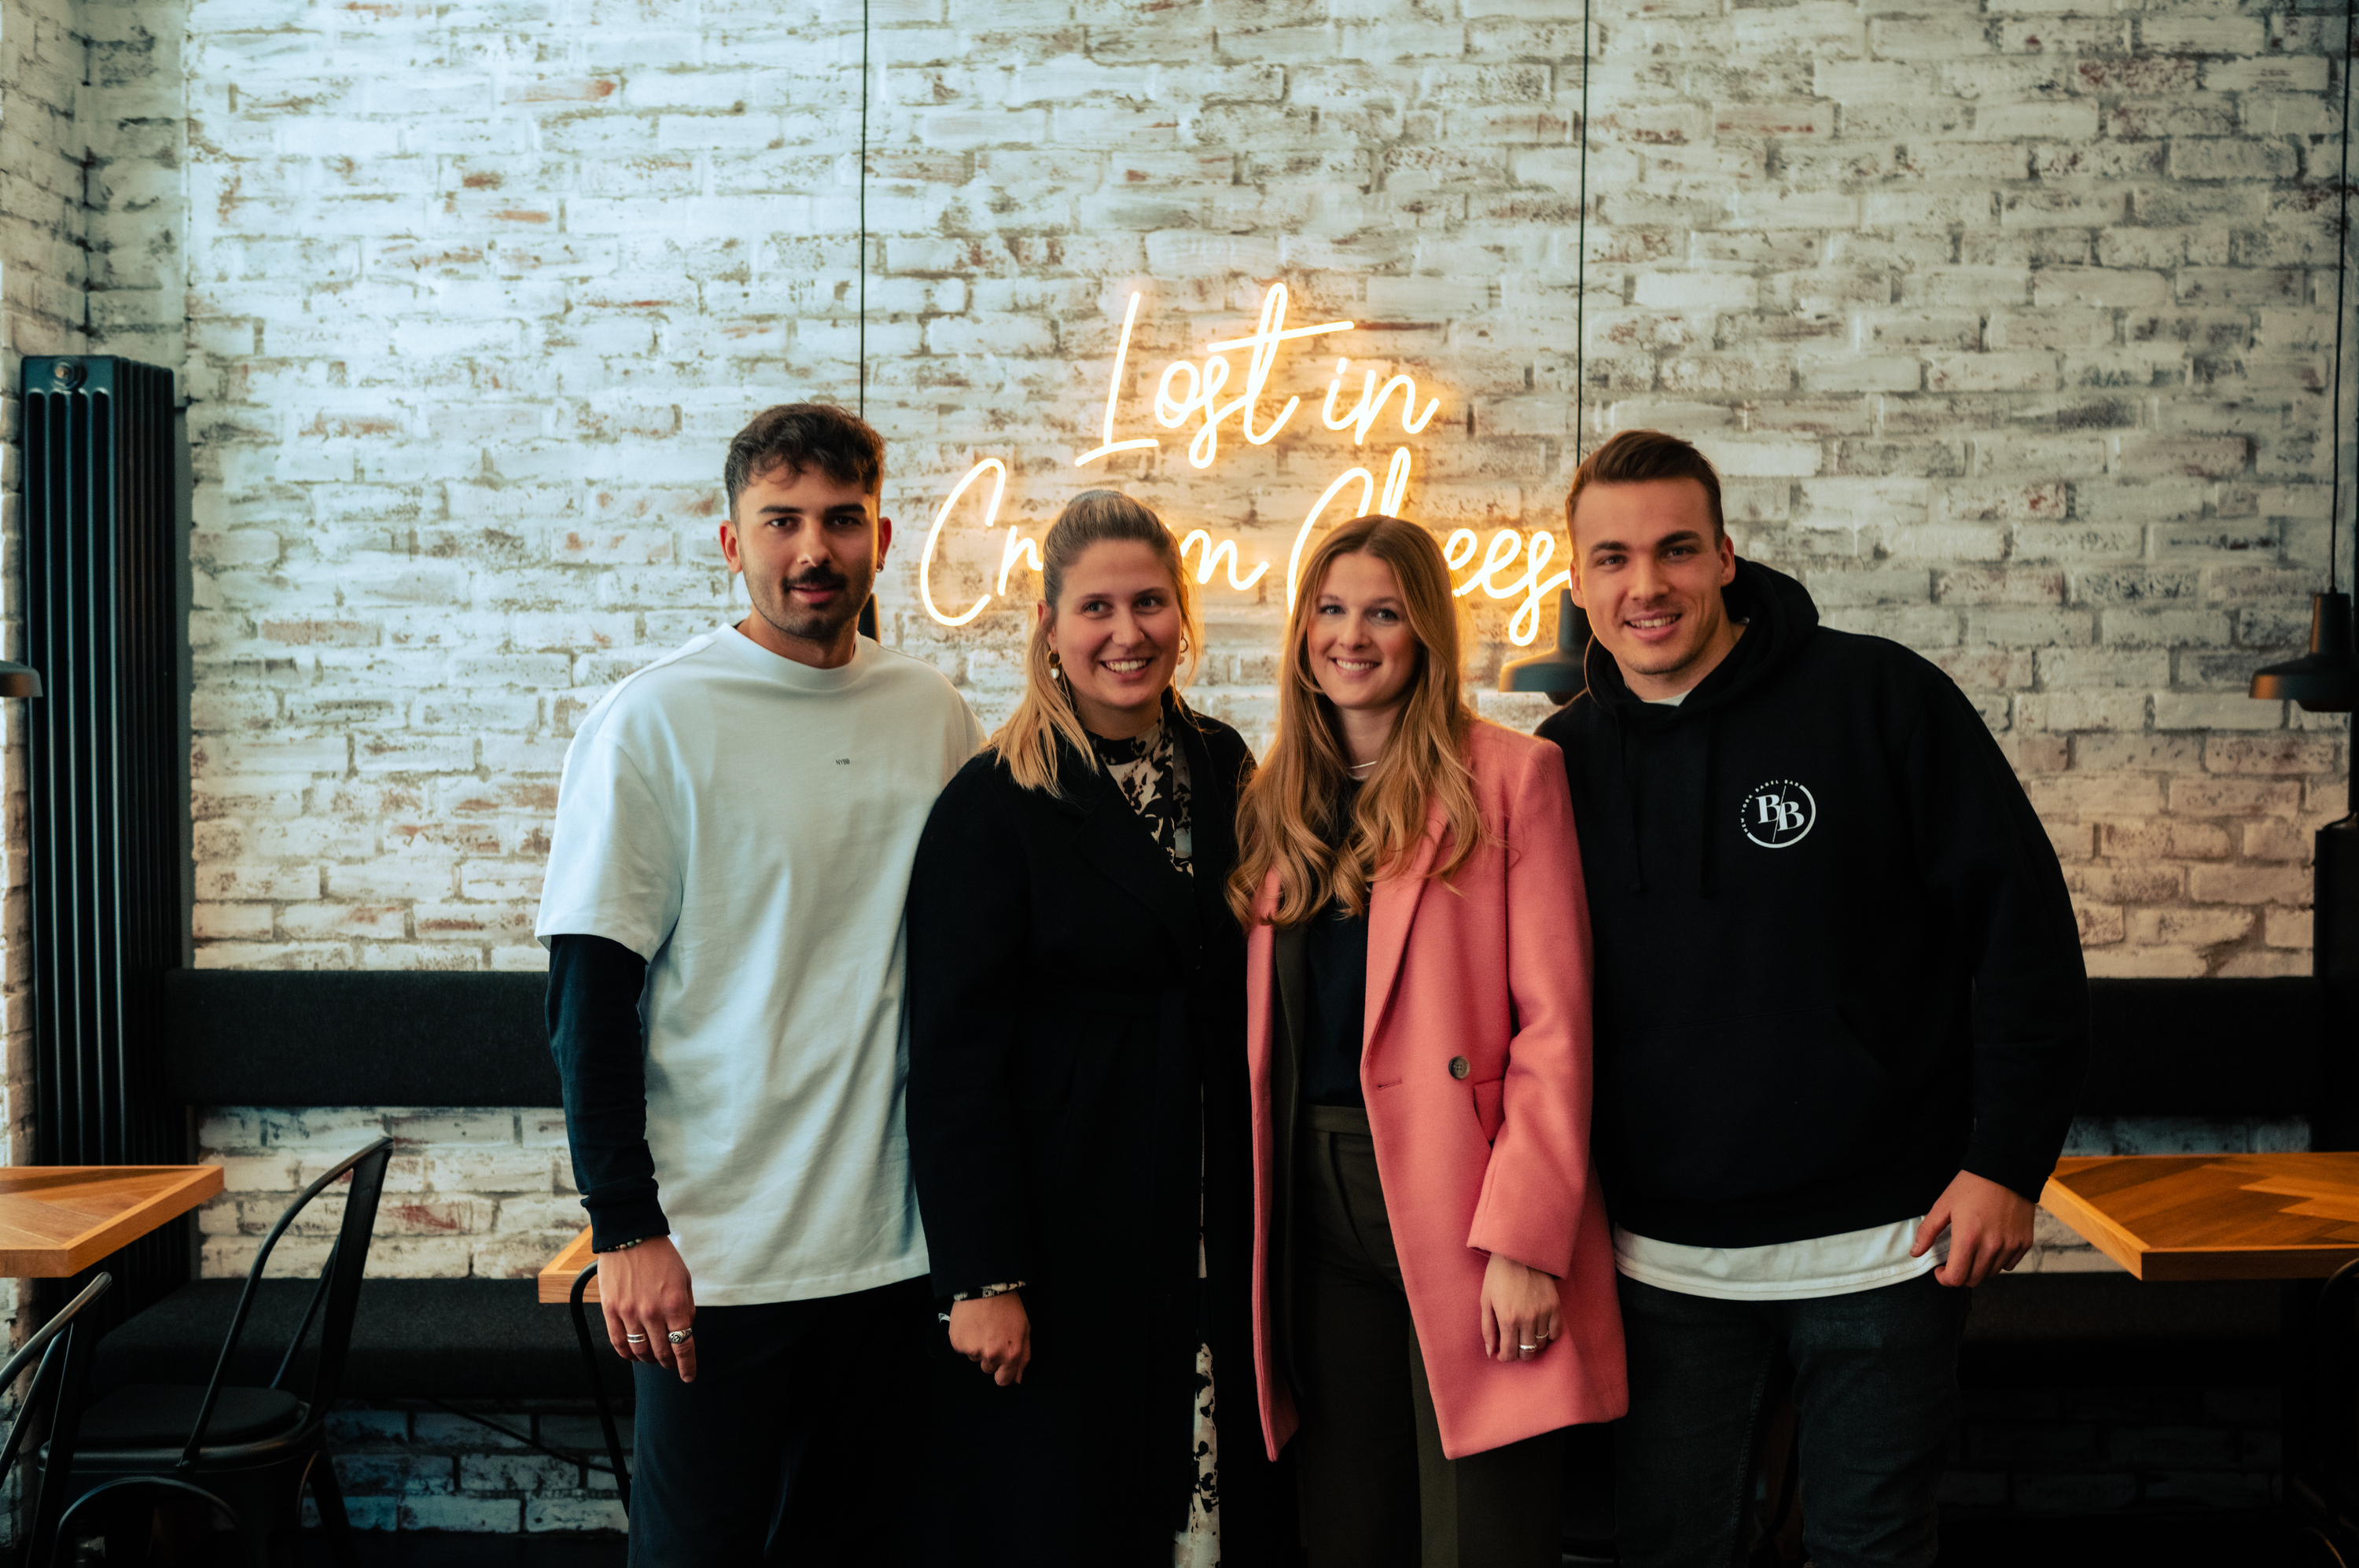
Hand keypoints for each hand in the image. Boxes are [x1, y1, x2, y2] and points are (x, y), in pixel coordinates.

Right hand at [597, 1238, 696, 1382]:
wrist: (631, 1236)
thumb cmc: (661, 1256)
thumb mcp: (684, 1279)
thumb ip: (687, 1307)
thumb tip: (685, 1330)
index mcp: (675, 1304)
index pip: (683, 1346)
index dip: (687, 1365)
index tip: (688, 1376)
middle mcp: (652, 1312)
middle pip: (662, 1352)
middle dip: (669, 1364)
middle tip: (671, 1365)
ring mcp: (629, 1313)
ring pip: (640, 1351)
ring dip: (649, 1360)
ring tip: (653, 1359)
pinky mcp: (611, 1310)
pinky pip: (618, 1342)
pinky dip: (627, 1354)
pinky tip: (633, 1355)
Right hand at [948, 1292, 1031, 1385]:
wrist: (986, 1286)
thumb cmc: (1008, 1306)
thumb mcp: (1024, 1330)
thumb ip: (1023, 1358)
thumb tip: (1017, 1379)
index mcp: (1010, 1355)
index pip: (1003, 1380)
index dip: (1002, 1372)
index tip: (1000, 1363)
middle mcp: (992, 1356)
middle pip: (988, 1369)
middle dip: (990, 1356)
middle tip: (992, 1335)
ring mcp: (973, 1350)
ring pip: (974, 1357)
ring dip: (977, 1346)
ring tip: (982, 1326)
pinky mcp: (958, 1343)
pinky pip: (962, 1348)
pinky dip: (965, 1339)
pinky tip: (971, 1324)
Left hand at [1479, 1252, 1560, 1363]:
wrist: (1519, 1253)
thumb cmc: (1498, 1276)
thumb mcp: (1486, 1301)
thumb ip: (1488, 1329)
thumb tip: (1491, 1352)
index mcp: (1508, 1319)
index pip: (1510, 1353)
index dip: (1504, 1357)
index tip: (1502, 1353)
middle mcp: (1528, 1319)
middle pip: (1527, 1353)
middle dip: (1518, 1354)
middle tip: (1513, 1345)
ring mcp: (1543, 1313)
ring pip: (1541, 1344)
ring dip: (1532, 1345)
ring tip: (1524, 1335)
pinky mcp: (1555, 1306)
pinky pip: (1555, 1332)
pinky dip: (1548, 1335)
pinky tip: (1539, 1329)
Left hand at [1913, 1169, 2034, 1287]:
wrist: (2006, 1170)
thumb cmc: (1972, 1185)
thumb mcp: (1943, 1205)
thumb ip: (1927, 1231)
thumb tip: (1915, 1252)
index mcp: (1968, 1238)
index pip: (1956, 1278)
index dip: (1945, 1278)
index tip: (1941, 1270)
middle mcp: (1991, 1246)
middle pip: (1974, 1279)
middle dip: (1960, 1275)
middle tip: (1955, 1261)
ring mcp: (2010, 1246)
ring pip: (1991, 1274)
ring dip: (1978, 1269)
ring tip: (1972, 1251)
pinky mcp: (2024, 1243)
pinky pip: (2009, 1265)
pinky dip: (1998, 1262)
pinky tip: (1990, 1246)